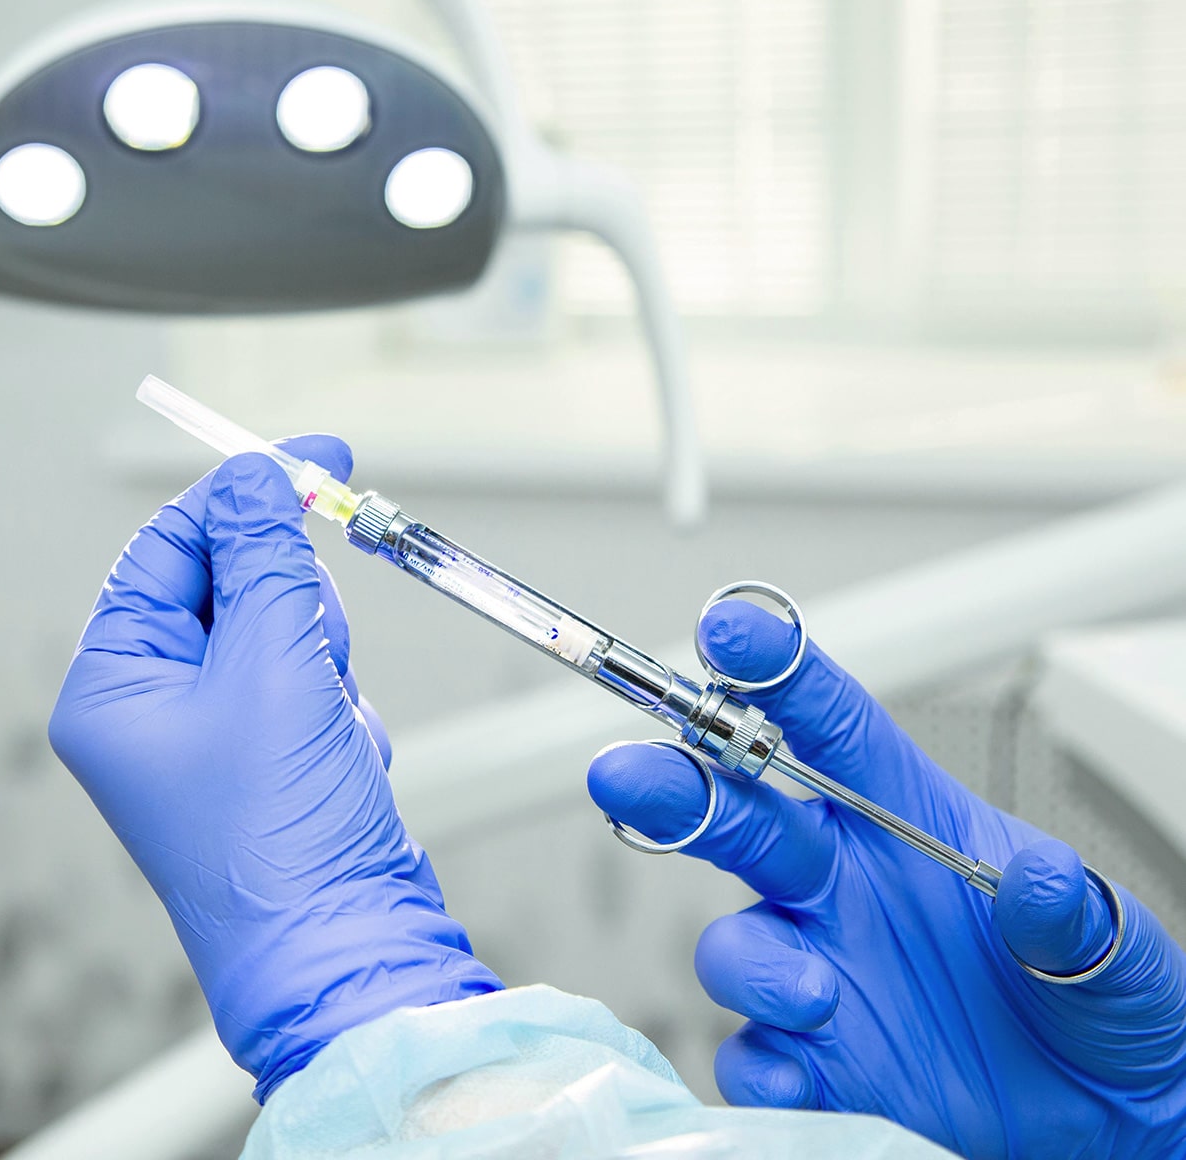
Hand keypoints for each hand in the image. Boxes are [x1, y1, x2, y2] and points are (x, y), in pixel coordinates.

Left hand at [48, 437, 499, 1100]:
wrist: (344, 946)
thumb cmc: (280, 832)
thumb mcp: (271, 667)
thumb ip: (264, 557)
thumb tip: (254, 476)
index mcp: (113, 683)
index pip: (169, 548)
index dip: (242, 498)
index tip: (315, 459)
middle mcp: (151, 705)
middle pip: (231, 582)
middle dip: (291, 607)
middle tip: (315, 650)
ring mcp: (213, 732)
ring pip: (283, 629)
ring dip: (324, 662)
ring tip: (327, 724)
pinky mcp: (270, 753)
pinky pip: (313, 681)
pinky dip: (341, 706)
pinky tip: (340, 758)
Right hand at [587, 601, 1185, 1157]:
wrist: (1112, 1116)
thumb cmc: (1099, 1002)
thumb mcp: (1117, 951)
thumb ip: (1073, 913)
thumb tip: (1040, 880)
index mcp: (904, 821)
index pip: (828, 727)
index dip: (775, 672)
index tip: (731, 632)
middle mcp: (841, 886)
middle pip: (735, 813)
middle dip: (673, 786)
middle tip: (628, 774)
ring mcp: (819, 969)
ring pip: (732, 942)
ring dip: (753, 962)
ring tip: (815, 993)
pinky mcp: (816, 1059)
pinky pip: (754, 1056)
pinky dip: (765, 1067)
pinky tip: (804, 1076)